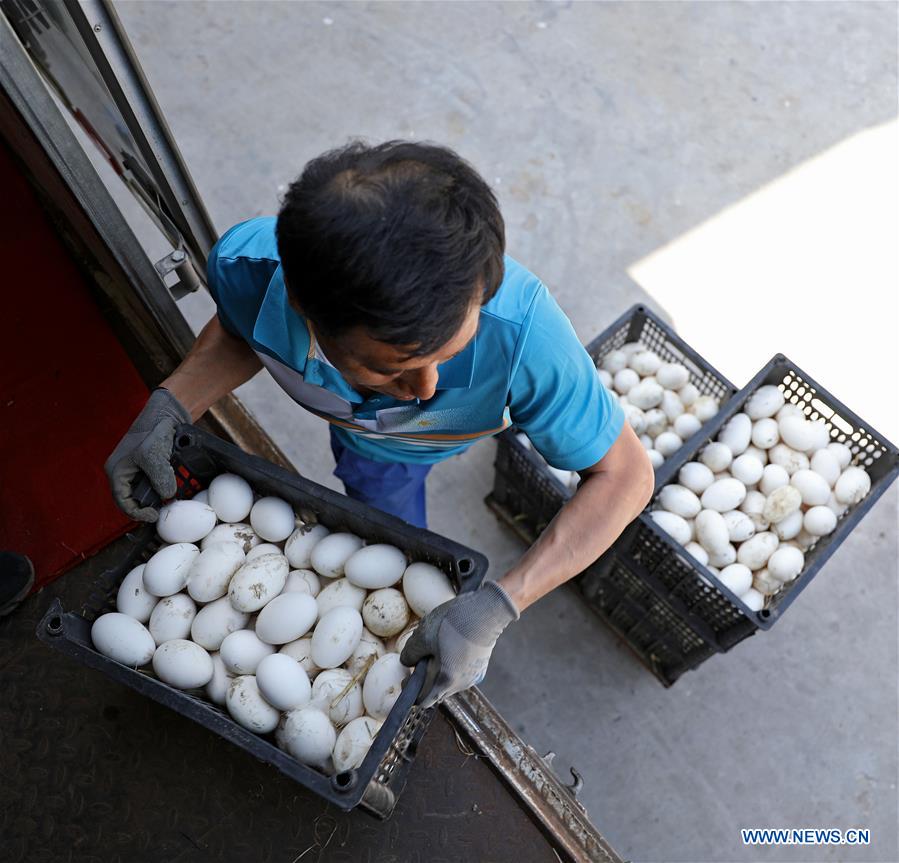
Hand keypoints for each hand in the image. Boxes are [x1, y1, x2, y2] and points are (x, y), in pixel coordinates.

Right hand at [104, 388, 190, 521]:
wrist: (168, 411)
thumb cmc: (154, 430)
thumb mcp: (153, 456)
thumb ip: (159, 478)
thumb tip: (168, 496)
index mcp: (117, 471)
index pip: (122, 501)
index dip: (137, 513)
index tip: (154, 516)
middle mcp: (125, 471)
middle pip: (134, 498)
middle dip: (149, 505)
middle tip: (165, 509)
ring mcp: (138, 468)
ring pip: (147, 490)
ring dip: (159, 495)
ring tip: (171, 498)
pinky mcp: (151, 464)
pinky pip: (156, 481)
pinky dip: (165, 485)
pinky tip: (176, 486)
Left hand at [400, 580, 518, 707]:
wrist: (486, 610)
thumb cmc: (453, 624)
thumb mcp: (423, 635)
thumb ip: (410, 653)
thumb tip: (406, 661)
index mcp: (445, 681)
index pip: (423, 700)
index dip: (411, 691)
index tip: (407, 677)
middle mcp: (461, 684)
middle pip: (437, 689)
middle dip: (426, 677)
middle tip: (421, 657)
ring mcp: (474, 676)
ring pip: (450, 679)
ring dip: (440, 668)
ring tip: (437, 646)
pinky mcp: (481, 665)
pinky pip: (461, 670)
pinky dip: (453, 662)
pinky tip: (452, 643)